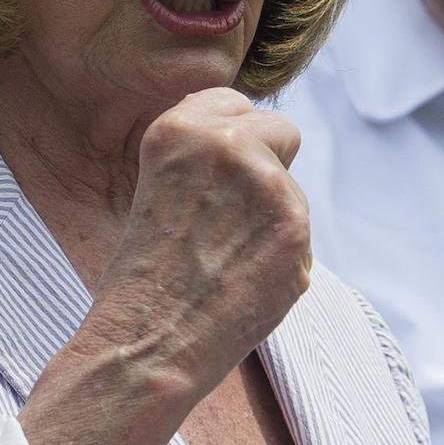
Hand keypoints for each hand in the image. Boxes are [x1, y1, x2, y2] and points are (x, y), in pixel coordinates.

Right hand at [83, 87, 311, 400]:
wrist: (147, 343)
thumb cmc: (143, 275)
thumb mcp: (156, 185)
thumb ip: (206, 157)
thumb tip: (262, 148)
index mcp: (179, 128)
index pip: (234, 102)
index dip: (230, 139)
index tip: (216, 173)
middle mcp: (227, 144)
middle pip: (280, 130)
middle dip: (268, 163)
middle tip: (232, 214)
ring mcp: (269, 185)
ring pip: (292, 189)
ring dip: (272, 218)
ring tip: (225, 260)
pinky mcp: (297, 229)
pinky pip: (300, 234)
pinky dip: (281, 257)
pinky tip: (244, 281)